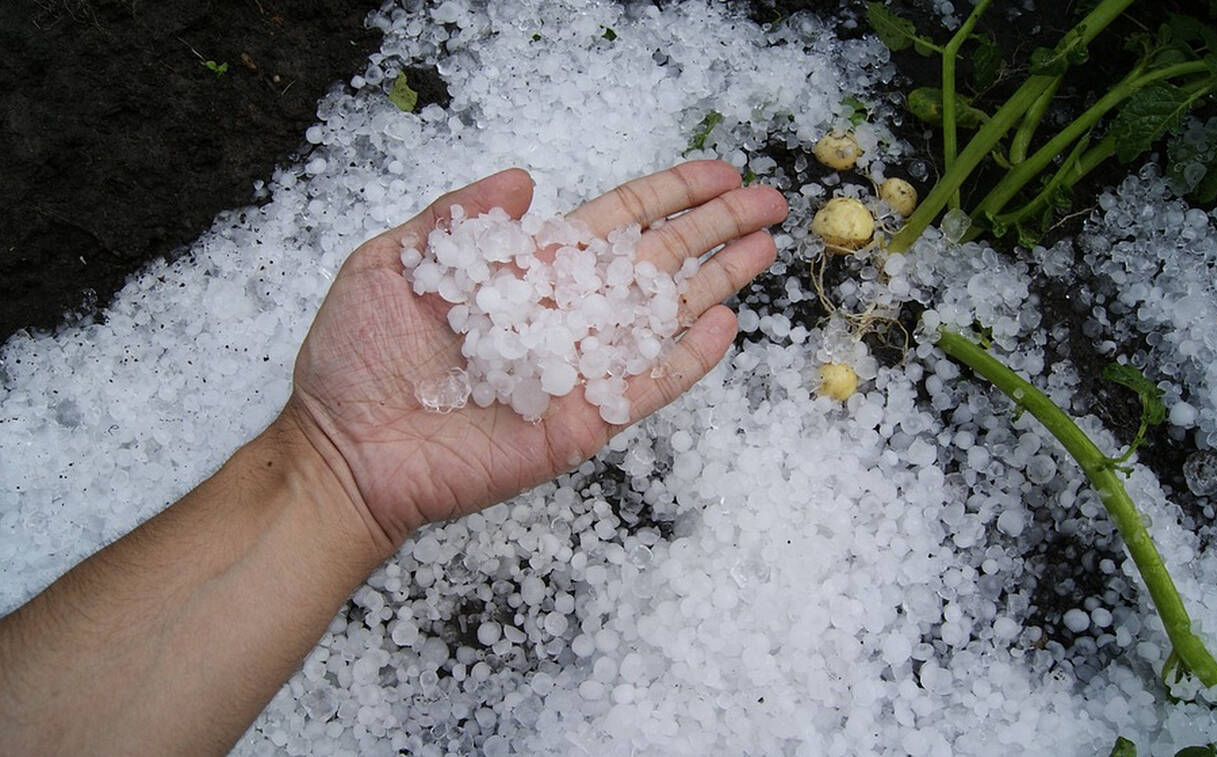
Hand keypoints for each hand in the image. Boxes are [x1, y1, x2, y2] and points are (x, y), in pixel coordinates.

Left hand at [285, 161, 786, 551]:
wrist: (343, 450)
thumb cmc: (356, 359)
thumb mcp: (391, 263)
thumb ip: (458, 218)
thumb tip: (525, 175)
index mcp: (527, 272)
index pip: (616, 223)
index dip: (669, 195)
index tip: (718, 173)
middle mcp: (563, 315)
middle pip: (657, 262)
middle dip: (715, 229)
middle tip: (771, 200)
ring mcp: (578, 370)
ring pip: (663, 317)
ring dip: (717, 282)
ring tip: (767, 248)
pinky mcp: (581, 421)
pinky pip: (645, 387)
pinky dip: (686, 360)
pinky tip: (725, 326)